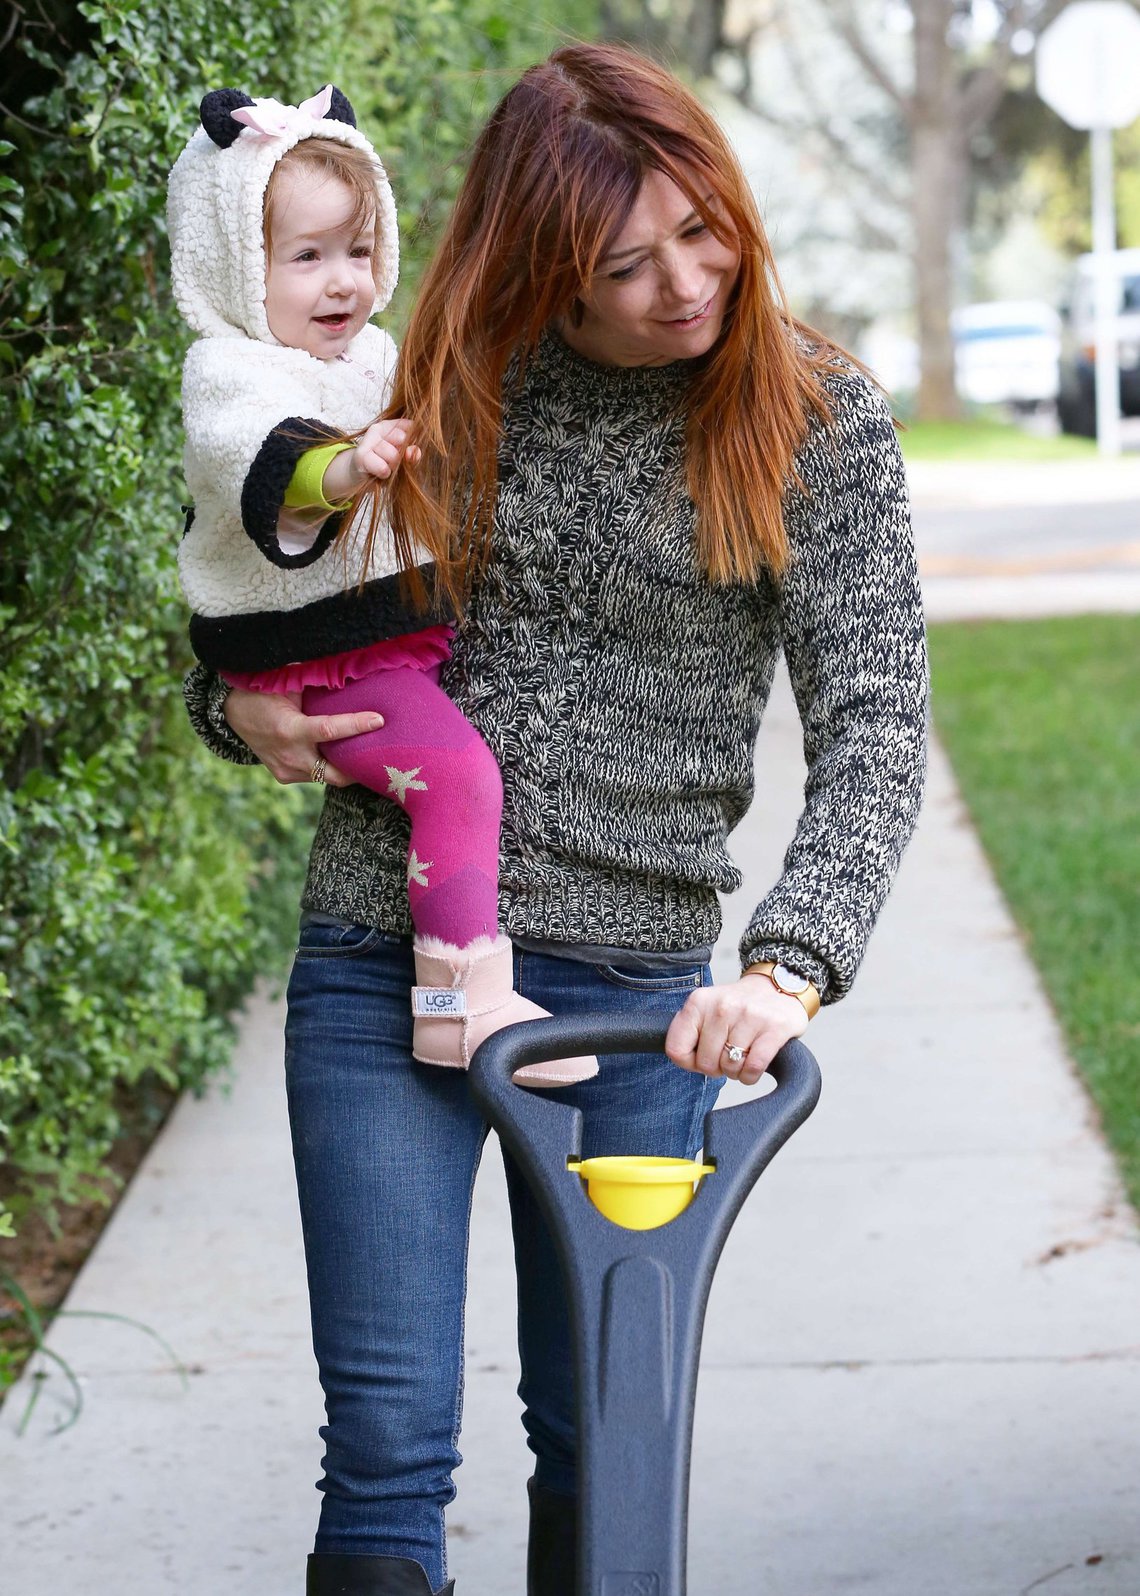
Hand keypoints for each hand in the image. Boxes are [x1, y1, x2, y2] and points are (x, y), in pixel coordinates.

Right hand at [222, 687, 382, 786]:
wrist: (231, 714)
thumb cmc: (262, 692)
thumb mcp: (284, 683)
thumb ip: (314, 682)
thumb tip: (346, 669)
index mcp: (289, 730)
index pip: (329, 731)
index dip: (356, 726)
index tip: (379, 720)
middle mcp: (290, 756)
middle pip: (336, 774)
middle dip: (359, 768)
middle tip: (381, 756)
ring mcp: (286, 770)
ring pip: (326, 776)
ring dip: (344, 766)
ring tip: (365, 752)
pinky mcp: (285, 776)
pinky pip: (315, 774)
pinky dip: (328, 765)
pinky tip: (341, 754)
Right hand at [322, 419, 420, 500]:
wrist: (361, 475)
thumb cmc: (386, 465)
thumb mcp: (404, 458)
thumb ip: (413, 454)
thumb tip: (412, 452)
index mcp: (392, 424)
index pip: (411, 427)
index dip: (412, 443)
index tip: (405, 451)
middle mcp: (379, 428)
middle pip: (403, 441)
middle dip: (401, 456)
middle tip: (392, 461)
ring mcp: (368, 439)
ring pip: (394, 456)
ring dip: (392, 467)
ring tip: (384, 466)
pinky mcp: (361, 455)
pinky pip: (383, 467)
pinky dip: (384, 473)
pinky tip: (380, 472)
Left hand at [664, 971, 808, 1085]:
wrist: (777, 988)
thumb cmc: (739, 1006)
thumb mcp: (705, 1009)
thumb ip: (688, 1032)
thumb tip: (682, 1058)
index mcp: (699, 1002)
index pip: (676, 1049)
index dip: (689, 1062)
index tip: (701, 1056)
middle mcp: (723, 1006)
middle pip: (706, 1063)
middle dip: (716, 1068)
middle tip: (726, 1055)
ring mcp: (750, 1016)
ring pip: (730, 1067)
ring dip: (736, 1071)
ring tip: (742, 1055)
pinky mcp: (774, 1028)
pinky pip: (753, 1068)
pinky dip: (751, 1075)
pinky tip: (752, 1066)